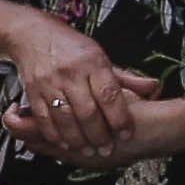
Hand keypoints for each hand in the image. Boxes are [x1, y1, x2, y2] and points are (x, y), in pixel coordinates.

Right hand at [4, 23, 160, 168]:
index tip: (126, 133)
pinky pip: (43, 118)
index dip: (119, 118)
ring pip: (65, 118)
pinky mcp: (33, 92)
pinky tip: (64, 143)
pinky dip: (54, 134)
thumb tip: (153, 88)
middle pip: (87, 111)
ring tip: (87, 150)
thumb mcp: (100, 55)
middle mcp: (71, 73)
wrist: (31, 33)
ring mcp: (50, 83)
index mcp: (92, 63)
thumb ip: (124, 77)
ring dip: (77, 139)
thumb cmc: (70, 46)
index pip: (109, 95)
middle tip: (106, 149)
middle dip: (98, 135)